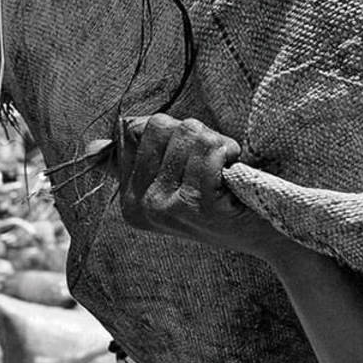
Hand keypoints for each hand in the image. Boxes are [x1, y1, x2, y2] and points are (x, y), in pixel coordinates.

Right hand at [94, 114, 294, 259]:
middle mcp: (140, 206)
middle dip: (196, 135)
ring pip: (188, 134)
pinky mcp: (196, 204)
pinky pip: (209, 151)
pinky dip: (229, 153)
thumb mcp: (175, 185)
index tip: (191, 161)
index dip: (173, 133)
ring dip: (217, 145)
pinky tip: (234, 175)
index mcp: (129, 200)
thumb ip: (138, 161)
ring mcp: (167, 207)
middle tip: (213, 164)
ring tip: (225, 172)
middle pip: (161, 126)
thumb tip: (92, 147)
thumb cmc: (225, 203)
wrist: (270, 237)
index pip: (135, 129)